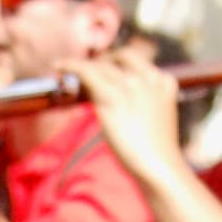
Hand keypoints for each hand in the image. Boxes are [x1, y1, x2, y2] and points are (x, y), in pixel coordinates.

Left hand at [71, 56, 185, 189]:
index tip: (109, 68)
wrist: (159, 165)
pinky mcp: (111, 96)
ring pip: (101, 65)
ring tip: (67, 68)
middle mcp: (147, 78)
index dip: (120, 63)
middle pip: (122, 56)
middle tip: (91, 68)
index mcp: (164, 82)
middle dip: (105, 59)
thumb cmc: (158, 153)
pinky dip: (71, 65)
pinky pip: (86, 72)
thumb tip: (125, 109)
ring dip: (85, 66)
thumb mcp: (157, 121)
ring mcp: (130, 85)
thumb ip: (144, 107)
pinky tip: (58, 65)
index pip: (139, 63)